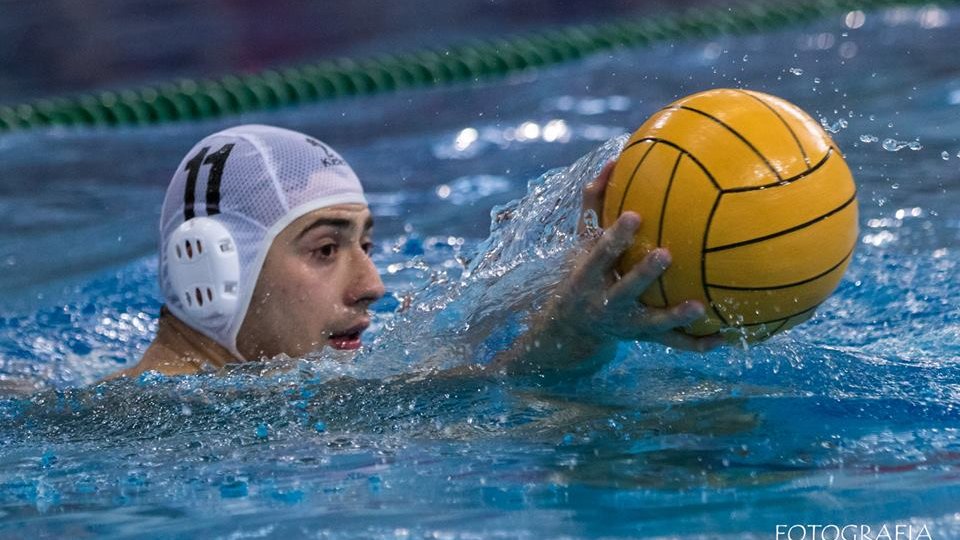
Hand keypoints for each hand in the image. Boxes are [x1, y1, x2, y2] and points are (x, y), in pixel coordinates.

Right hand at [549, 160, 723, 352]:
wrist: (573, 328)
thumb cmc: (584, 270)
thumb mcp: (581, 241)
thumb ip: (595, 203)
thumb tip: (614, 159)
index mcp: (587, 278)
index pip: (598, 255)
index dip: (613, 238)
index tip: (634, 216)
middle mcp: (604, 304)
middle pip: (623, 290)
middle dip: (642, 274)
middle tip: (666, 255)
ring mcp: (625, 325)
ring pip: (651, 323)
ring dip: (674, 316)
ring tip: (700, 306)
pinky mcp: (643, 340)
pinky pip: (673, 343)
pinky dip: (697, 342)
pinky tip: (725, 338)